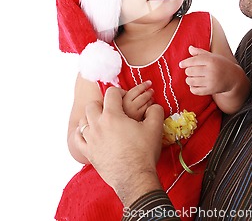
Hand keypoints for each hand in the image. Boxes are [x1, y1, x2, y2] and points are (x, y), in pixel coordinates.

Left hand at [75, 86, 163, 205]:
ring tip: (102, 121)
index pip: (111, 93)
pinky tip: (89, 133)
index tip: (125, 99)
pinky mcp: (88, 153)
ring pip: (83, 120)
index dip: (119, 92)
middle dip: (103, 104)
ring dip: (91, 117)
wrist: (135, 178)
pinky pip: (77, 138)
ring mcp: (90, 140)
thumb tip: (154, 106)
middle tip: (113, 110)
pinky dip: (81, 133)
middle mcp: (97, 125)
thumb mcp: (155, 127)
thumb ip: (155, 110)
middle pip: (92, 105)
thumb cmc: (144, 152)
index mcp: (112, 116)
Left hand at [179, 45, 240, 95]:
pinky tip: (195, 85)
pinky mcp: (211, 90)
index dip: (185, 63)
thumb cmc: (221, 64)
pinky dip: (192, 88)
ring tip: (192, 78)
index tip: (181, 64)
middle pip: (190, 71)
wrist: (234, 78)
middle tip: (191, 71)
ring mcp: (211, 81)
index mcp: (211, 60)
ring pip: (191, 81)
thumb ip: (200, 52)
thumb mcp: (213, 56)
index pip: (193, 61)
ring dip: (189, 79)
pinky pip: (195, 90)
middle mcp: (211, 71)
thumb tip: (189, 48)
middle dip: (188, 71)